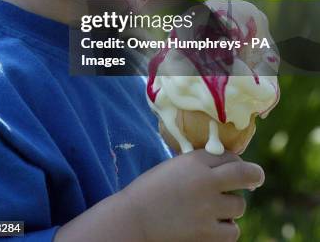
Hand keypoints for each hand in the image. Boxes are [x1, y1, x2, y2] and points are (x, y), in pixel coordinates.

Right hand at [122, 149, 263, 241]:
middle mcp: (205, 181)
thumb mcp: (175, 167)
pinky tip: (214, 225)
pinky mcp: (206, 234)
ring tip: (215, 209)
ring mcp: (208, 209)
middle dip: (254, 176)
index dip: (236, 161)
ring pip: (239, 206)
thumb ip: (200, 165)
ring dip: (231, 207)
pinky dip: (226, 229)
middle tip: (255, 179)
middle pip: (245, 175)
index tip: (238, 166)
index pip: (230, 156)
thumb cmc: (151, 190)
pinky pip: (232, 231)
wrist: (133, 218)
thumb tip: (229, 165)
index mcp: (194, 161)